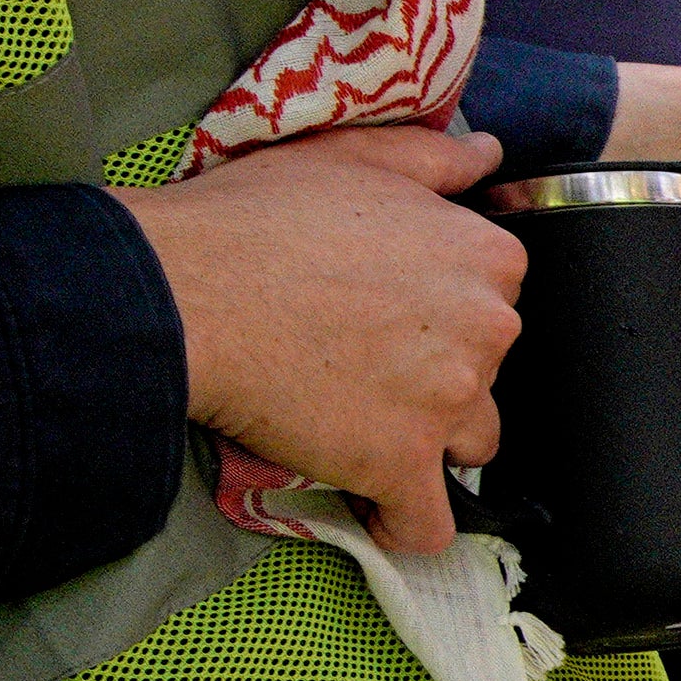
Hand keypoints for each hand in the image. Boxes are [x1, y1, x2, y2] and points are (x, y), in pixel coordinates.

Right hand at [112, 126, 518, 552]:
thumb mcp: (353, 156)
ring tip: (365, 430)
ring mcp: (448, 402)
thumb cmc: (256, 220)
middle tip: (363, 365)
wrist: (183, 291)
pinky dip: (406, 524)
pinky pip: (427, 523)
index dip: (444, 310)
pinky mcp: (400, 464)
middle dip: (438, 374)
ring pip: (470, 443)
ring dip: (429, 444)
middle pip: (487, 371)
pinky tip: (379, 510)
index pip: (497, 298)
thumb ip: (435, 159)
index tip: (395, 315)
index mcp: (486, 258)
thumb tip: (490, 156)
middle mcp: (487, 330)